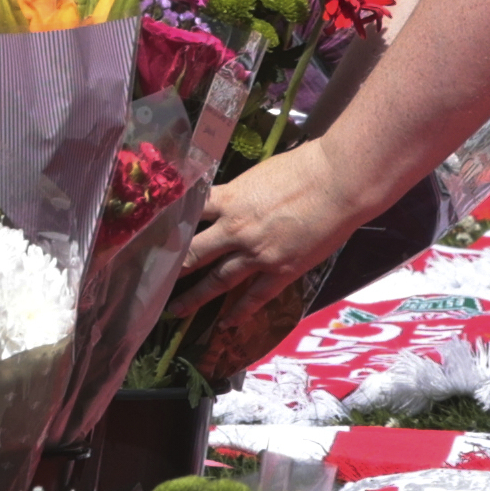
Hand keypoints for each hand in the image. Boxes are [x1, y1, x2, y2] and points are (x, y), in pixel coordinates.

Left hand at [170, 140, 369, 325]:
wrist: (339, 183)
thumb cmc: (304, 168)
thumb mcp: (258, 174)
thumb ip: (239, 192)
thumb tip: (228, 200)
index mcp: (228, 199)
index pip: (187, 215)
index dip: (168, 228)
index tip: (150, 240)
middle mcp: (235, 229)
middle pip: (194, 253)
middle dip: (173, 269)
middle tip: (152, 282)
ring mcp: (257, 253)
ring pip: (218, 280)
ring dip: (196, 297)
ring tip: (177, 311)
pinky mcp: (281, 270)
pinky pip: (255, 296)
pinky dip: (240, 311)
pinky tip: (226, 323)